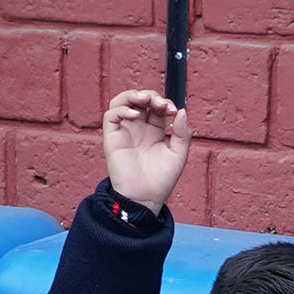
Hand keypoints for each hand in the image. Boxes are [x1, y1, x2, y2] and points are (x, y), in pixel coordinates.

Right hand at [102, 88, 190, 215]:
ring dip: (133, 95)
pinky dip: (122, 109)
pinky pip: (111, 115)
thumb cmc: (161, 180)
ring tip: (145, 100)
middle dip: (151, 96)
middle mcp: (138, 128)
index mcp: (154, 131)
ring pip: (121, 102)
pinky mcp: (112, 138)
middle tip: (161, 104)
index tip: (172, 110)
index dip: (164, 102)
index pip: (156, 106)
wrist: (145, 198)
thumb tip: (182, 111)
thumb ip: (182, 133)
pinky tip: (135, 115)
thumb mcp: (179, 154)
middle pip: (140, 99)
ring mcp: (124, 131)